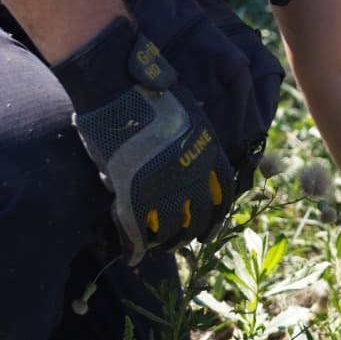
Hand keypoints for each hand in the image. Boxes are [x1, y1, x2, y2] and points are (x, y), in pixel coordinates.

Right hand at [51, 17, 238, 263]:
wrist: (117, 83)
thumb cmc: (150, 91)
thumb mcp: (189, 113)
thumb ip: (194, 142)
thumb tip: (192, 162)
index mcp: (208, 151)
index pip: (223, 194)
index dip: (217, 215)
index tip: (212, 227)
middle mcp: (192, 173)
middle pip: (200, 217)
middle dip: (193, 233)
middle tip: (184, 240)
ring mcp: (163, 185)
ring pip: (172, 229)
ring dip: (167, 242)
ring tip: (161, 246)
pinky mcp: (132, 192)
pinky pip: (138, 230)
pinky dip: (135, 247)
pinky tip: (133, 256)